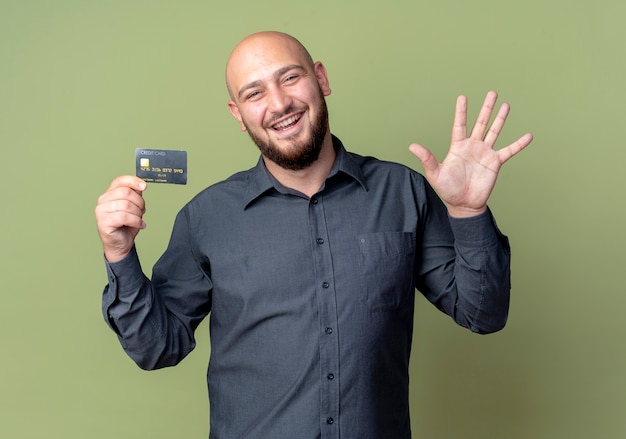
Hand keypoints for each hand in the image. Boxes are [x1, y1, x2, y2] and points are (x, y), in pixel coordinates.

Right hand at [95, 175, 146, 261]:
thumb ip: (135, 195)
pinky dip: (136, 221)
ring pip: (126, 205)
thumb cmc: (126, 225)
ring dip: (138, 213)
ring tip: (139, 219)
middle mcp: (103, 200)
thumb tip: (141, 185)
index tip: (144, 186)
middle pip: (125, 192)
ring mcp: (101, 211)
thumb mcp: (134, 207)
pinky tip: (139, 225)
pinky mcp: (103, 222)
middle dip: (139, 202)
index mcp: (110, 194)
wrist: (121, 243)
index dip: (133, 181)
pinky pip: (124, 217)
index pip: (119, 181)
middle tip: (142, 211)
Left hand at [409, 91, 532, 217]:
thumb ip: (427, 159)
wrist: (463, 204)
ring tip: (506, 104)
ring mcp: (485, 153)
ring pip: (494, 131)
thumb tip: (412, 146)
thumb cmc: (447, 190)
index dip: (461, 112)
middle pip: (480, 123)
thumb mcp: (435, 174)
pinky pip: (509, 151)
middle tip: (492, 93)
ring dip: (500, 118)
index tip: (463, 97)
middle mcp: (472, 146)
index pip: (460, 125)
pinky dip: (519, 144)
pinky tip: (528, 136)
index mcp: (458, 146)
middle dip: (486, 108)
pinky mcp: (495, 162)